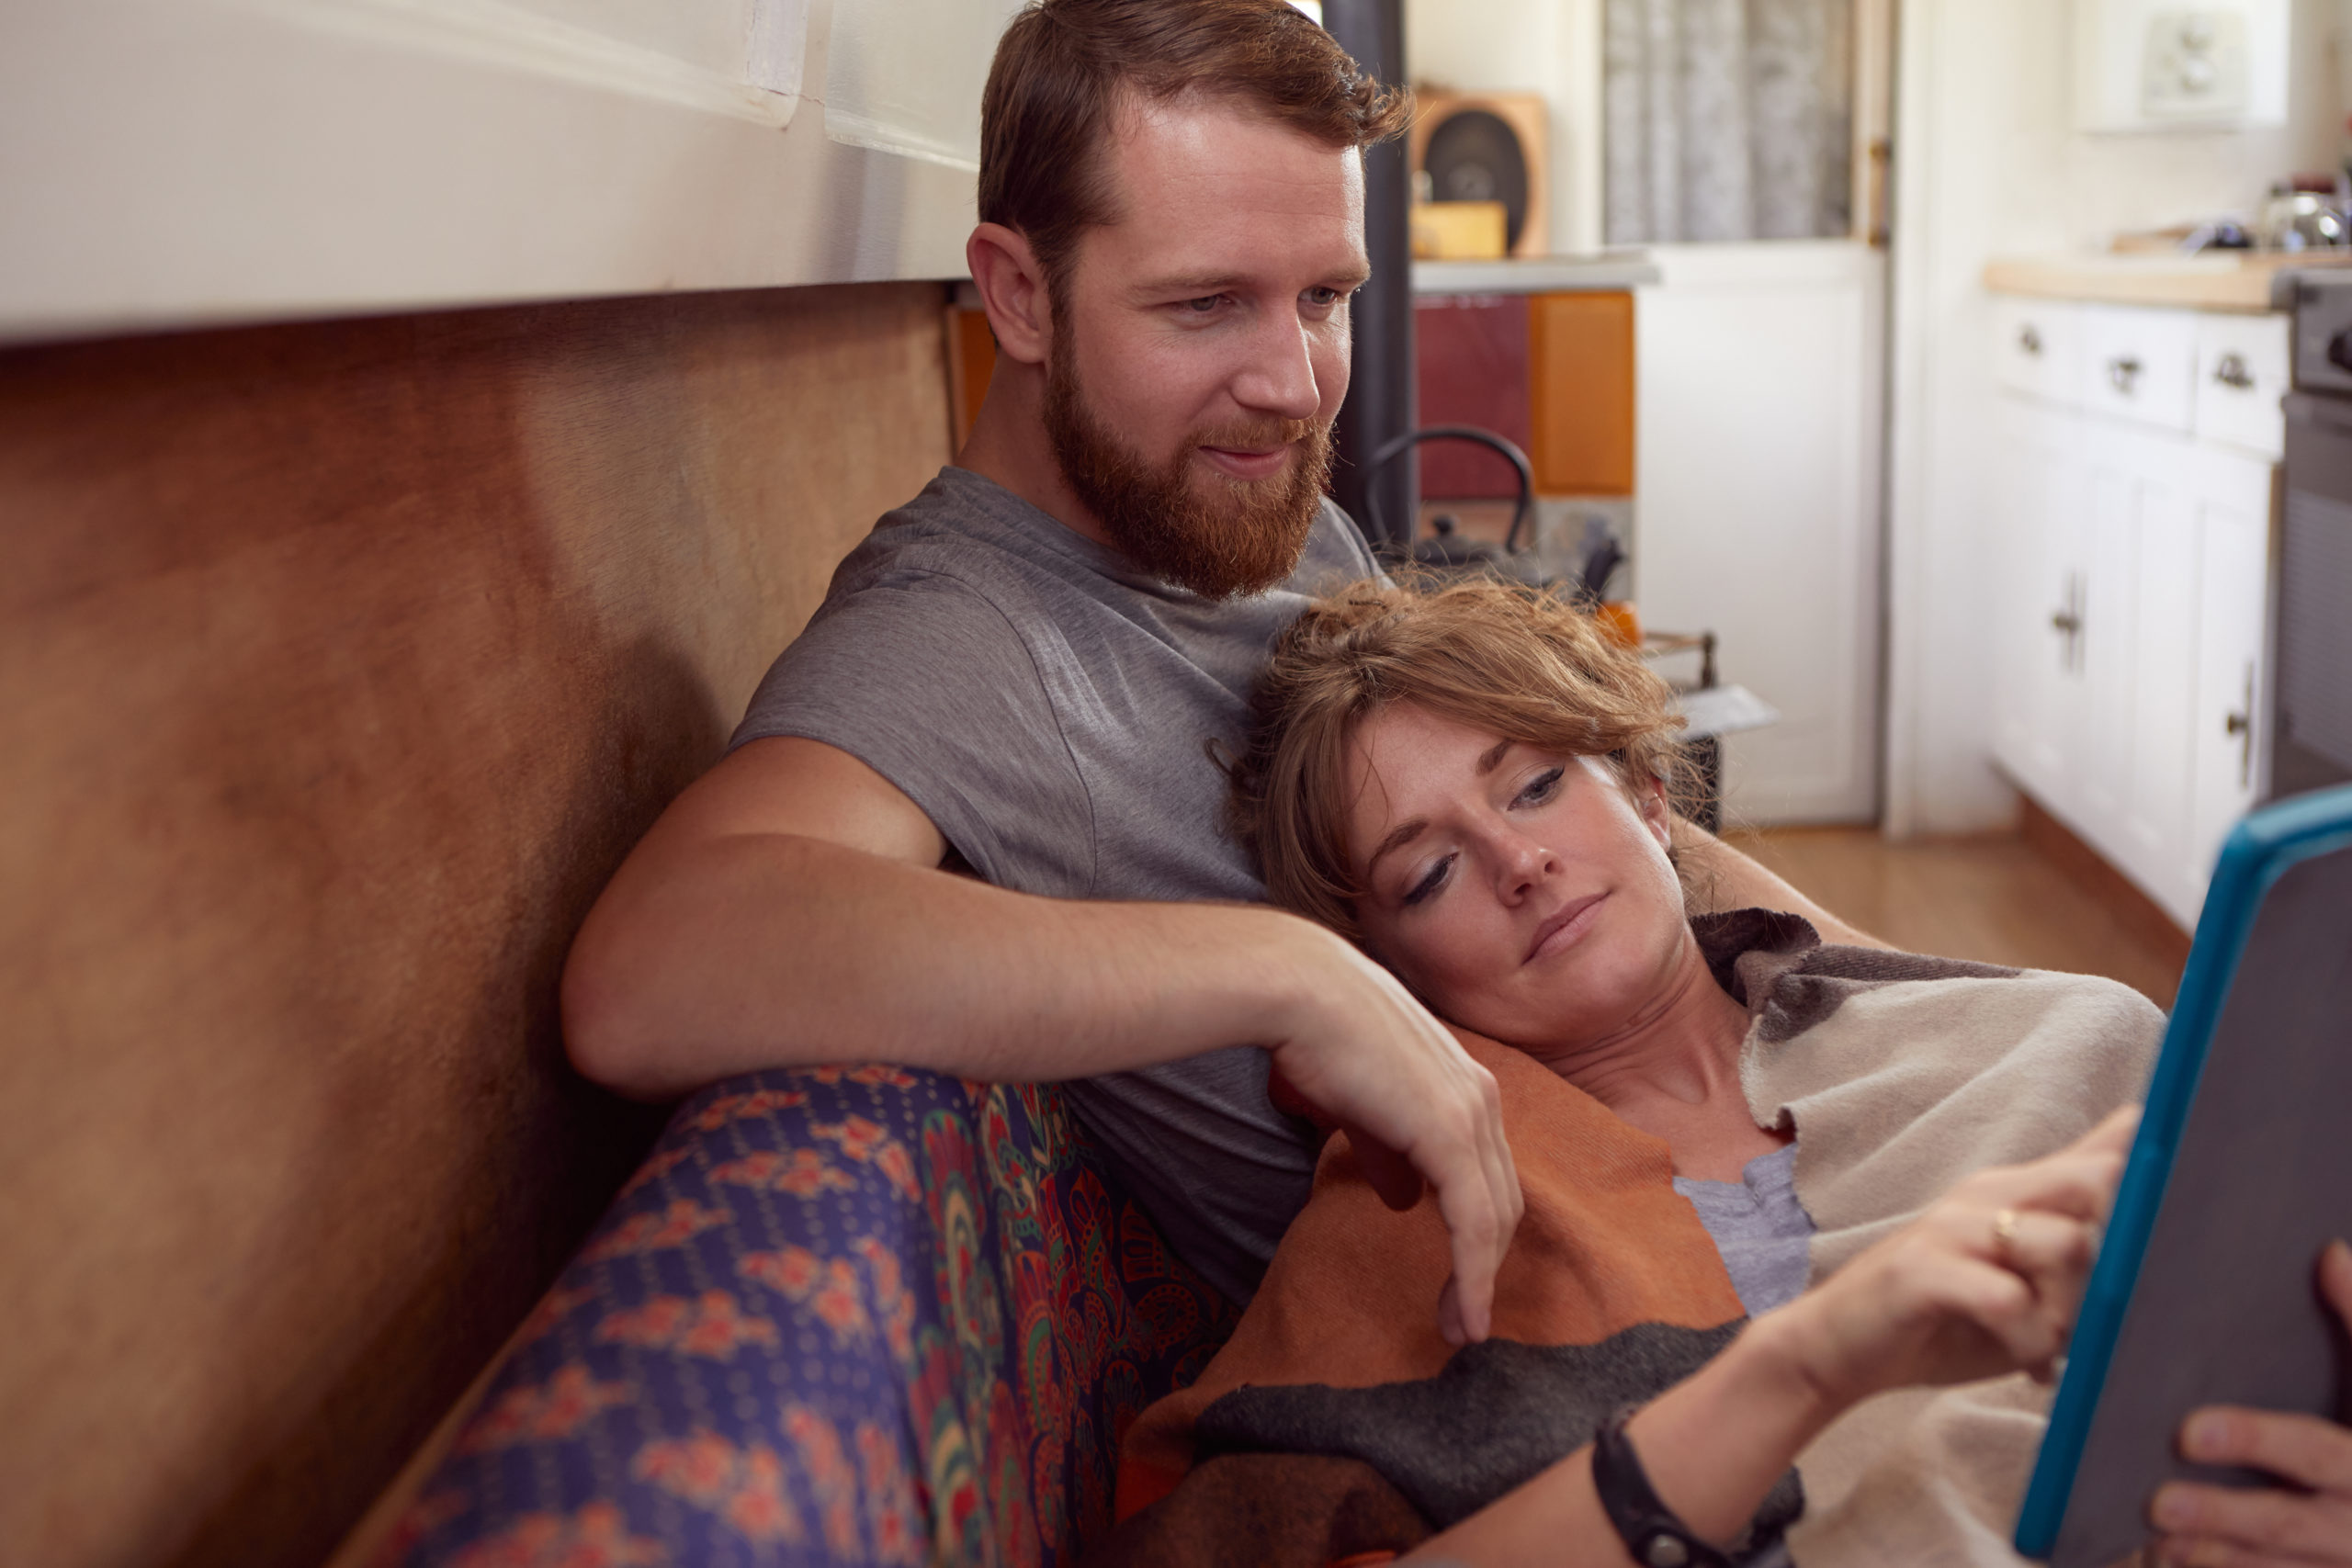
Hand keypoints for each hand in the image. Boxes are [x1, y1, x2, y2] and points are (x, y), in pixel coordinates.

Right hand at [1261, 919, 1522, 1346]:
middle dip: (1485, 1265)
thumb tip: (1404, 1200)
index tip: (1460, 1282)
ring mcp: (1471, 1115)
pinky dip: (1473, 1275)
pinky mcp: (1450, 1134)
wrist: (1301, 991)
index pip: (1487, 1175)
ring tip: (1460, 1330)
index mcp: (1465, 1088)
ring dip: (1480, 1282)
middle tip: (1461, 1318)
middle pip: (1502, 1202)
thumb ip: (1390, 1153)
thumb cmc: (1319, 1036)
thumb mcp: (1363, 1105)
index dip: (1477, 1232)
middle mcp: (1482, 1099)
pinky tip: (1465, 1315)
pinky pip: (1474, 1222)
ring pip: (1495, 1219)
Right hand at [1770, 1107, 2137, 1409]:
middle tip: (2106, 1307)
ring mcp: (1952, 1227)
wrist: (1834, 1347)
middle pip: (2096, 1179)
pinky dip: (2032, 1340)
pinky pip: (2009, 1299)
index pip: (2104, 1150)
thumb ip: (2076, 1255)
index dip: (2155, 1158)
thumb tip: (2155, 1235)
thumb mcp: (2020, 1280)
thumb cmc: (1943, 1320)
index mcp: (2016, 1190)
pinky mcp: (1922, 1270)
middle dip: (2122, 1246)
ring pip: (2065, 1244)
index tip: (2196, 1194)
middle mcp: (1987, 1194)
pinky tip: (2028, 1365)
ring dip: (2077, 1310)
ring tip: (2057, 1345)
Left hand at [2147, 1240, 2351, 1566]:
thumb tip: (2328, 1252)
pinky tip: (2169, 1554)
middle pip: (2290, 1519)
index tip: (2188, 1432)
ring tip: (2152, 1529)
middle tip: (2156, 1499)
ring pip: (2277, 1559)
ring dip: (2214, 1549)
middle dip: (2224, 1512)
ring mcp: (2343, 1553)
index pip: (2316, 1451)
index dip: (2257, 1441)